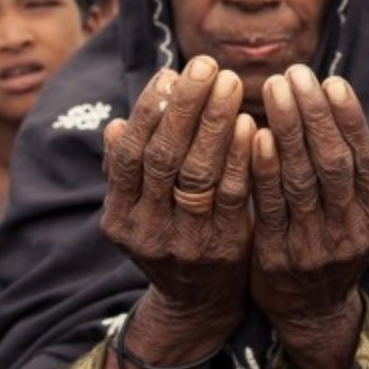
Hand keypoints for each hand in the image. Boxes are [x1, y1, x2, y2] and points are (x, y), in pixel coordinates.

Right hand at [101, 56, 254, 343]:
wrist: (198, 304)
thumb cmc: (169, 236)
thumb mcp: (137, 210)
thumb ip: (128, 172)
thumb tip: (115, 124)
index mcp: (119, 215)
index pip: (131, 153)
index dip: (150, 111)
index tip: (171, 73)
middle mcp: (146, 230)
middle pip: (164, 157)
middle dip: (186, 106)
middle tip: (207, 64)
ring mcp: (184, 242)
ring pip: (199, 173)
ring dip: (216, 122)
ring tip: (232, 83)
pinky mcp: (223, 249)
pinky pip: (234, 195)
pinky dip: (242, 158)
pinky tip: (252, 125)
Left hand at [250, 65, 368, 368]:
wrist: (309, 313)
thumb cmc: (338, 247)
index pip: (363, 160)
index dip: (349, 120)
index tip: (332, 82)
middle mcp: (349, 234)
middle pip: (332, 165)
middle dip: (313, 115)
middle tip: (294, 73)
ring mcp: (313, 248)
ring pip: (300, 180)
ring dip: (287, 130)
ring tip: (273, 89)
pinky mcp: (276, 258)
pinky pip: (269, 207)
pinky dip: (263, 170)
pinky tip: (255, 135)